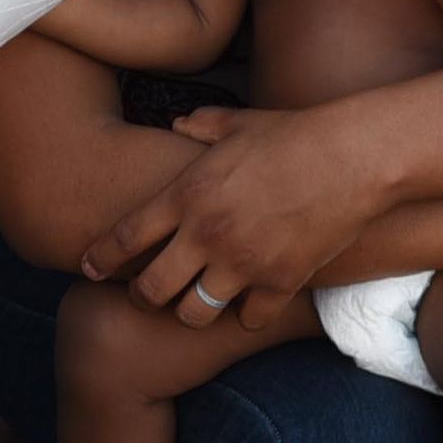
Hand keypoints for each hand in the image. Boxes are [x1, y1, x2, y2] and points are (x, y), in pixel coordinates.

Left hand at [93, 102, 390, 327]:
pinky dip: (246, 316)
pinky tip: (250, 305)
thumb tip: (180, 122)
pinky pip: (248, 320)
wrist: (354, 156)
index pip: (125, 237)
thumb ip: (202, 125)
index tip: (88, 269)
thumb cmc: (296, 133)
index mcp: (187, 194)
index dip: (100, 258)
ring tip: (196, 303)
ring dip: (191, 311)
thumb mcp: (240, 123)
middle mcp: (206, 235)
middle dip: (142, 297)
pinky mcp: (280, 283)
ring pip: (193, 314)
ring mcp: (243, 263)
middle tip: (146, 295)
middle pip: (150, 290)